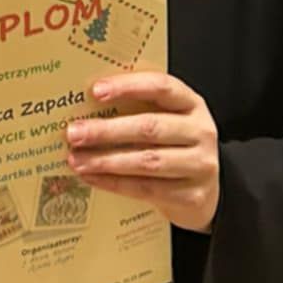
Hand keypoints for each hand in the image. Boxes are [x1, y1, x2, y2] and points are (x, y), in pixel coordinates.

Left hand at [66, 70, 219, 231]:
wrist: (208, 191)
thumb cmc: (177, 147)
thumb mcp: (168, 120)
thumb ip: (139, 110)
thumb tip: (87, 107)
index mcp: (192, 104)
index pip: (161, 87)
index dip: (128, 87)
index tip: (96, 91)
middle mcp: (200, 131)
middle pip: (150, 127)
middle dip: (107, 130)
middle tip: (74, 132)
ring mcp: (199, 165)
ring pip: (147, 160)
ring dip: (106, 160)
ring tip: (77, 159)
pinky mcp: (192, 196)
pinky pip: (147, 188)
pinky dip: (114, 183)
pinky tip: (92, 178)